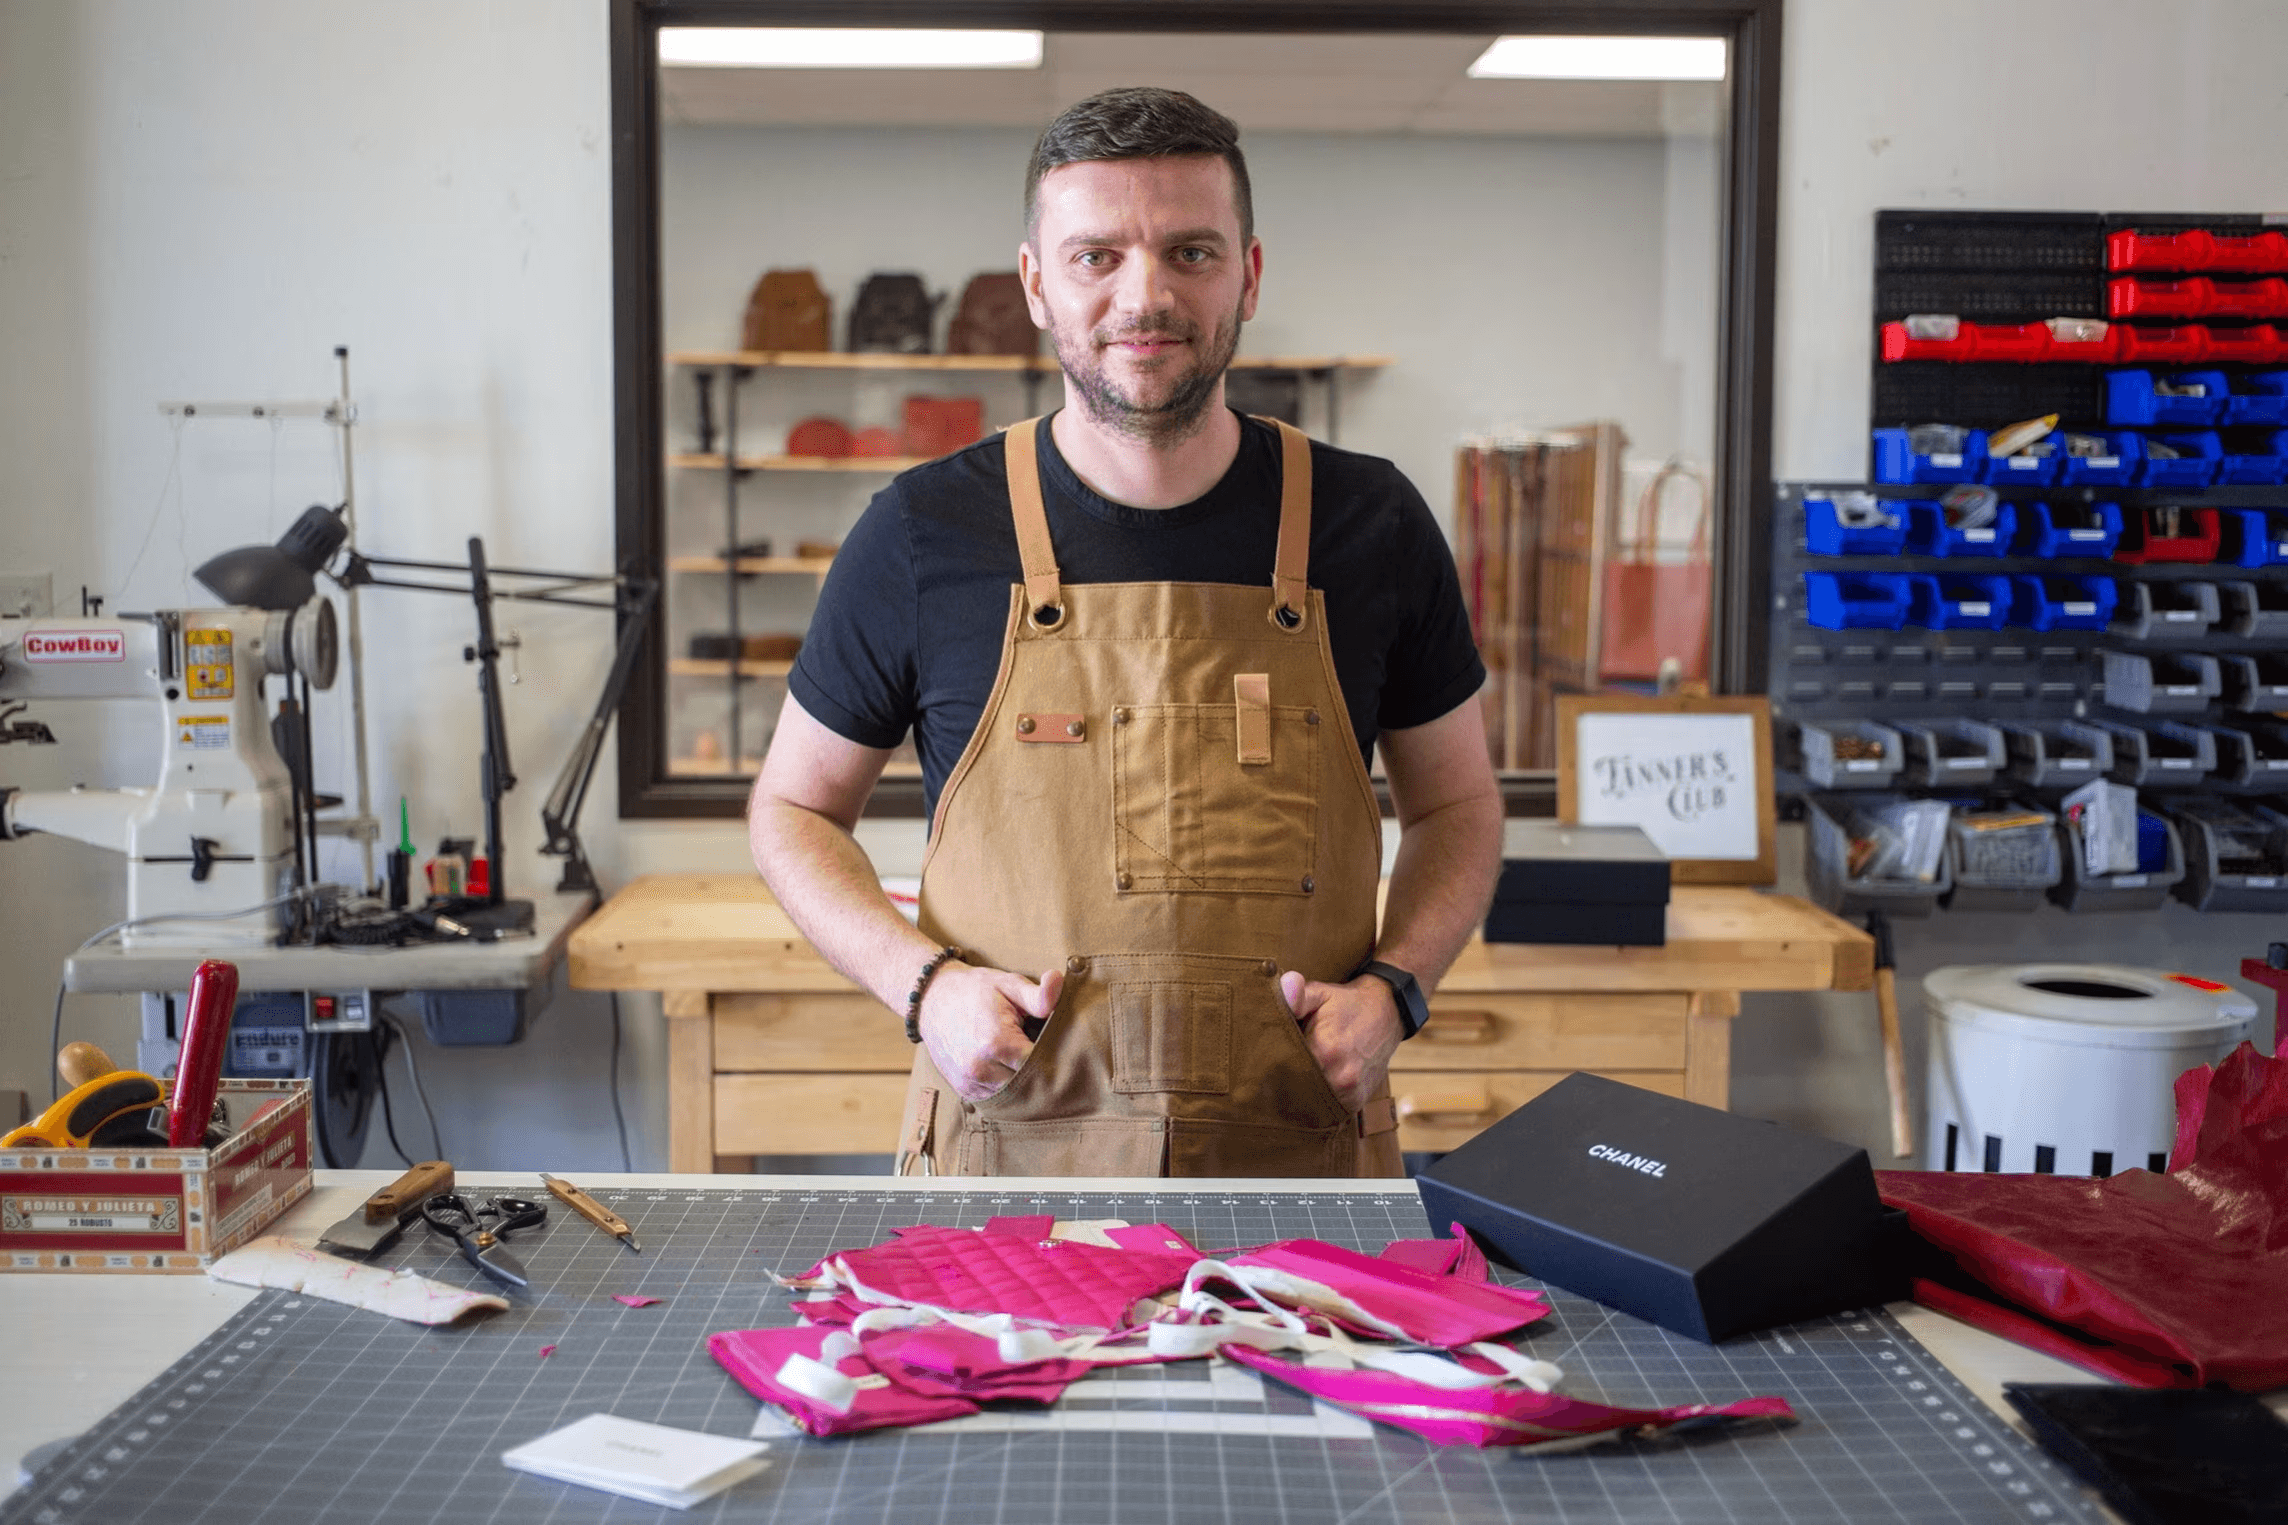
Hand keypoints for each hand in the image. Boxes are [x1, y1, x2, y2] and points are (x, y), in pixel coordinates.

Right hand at [916, 963, 1064, 1101]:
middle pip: (1029, 1085)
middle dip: (1042, 1072)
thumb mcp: (1008, 984)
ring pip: (1014, 1096)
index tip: (1060, 1045)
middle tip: (1049, 1055)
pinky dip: (1008, 1089)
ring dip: (1025, 1084)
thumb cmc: (975, 989)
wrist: (932, 999)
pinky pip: (997, 1099)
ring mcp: (970, 1081)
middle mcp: (981, 1068)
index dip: (1056, 1056)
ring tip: (1028, 1061)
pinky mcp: (964, 1089)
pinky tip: (1011, 1070)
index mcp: (997, 1042)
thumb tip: (1059, 981)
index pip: (1042, 1064)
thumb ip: (1037, 993)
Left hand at [1280, 969, 1402, 1114]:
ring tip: (1294, 1076)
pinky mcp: (1356, 1101)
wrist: (1388, 1012)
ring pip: (1310, 1102)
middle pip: (1294, 1089)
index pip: (1282, 1068)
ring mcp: (1350, 1093)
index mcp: (1325, 1050)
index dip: (1271, 1064)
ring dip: (1300, 1092)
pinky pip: (1327, 1109)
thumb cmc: (1347, 1003)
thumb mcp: (1321, 993)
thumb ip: (1297, 996)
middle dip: (1283, 1081)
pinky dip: (1317, 1099)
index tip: (1263, 1059)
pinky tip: (1312, 1084)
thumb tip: (1283, 987)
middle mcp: (1340, 1077)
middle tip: (1273, 1070)